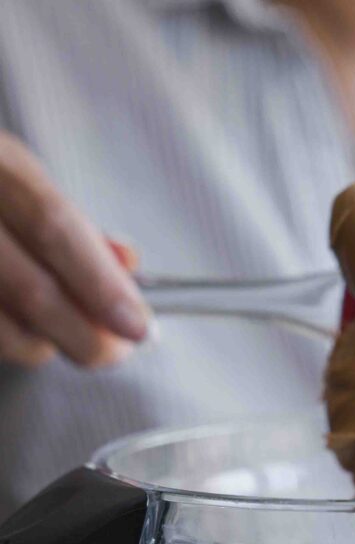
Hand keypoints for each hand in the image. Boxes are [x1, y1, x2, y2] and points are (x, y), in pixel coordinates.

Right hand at [0, 131, 149, 367]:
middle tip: (112, 352)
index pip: (56, 229)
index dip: (103, 286)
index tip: (140, 327)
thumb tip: (127, 266)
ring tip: (59, 335)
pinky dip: (6, 341)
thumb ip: (73, 224)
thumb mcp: (16, 178)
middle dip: (84, 335)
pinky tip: (18, 327)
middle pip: (30, 289)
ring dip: (41, 345)